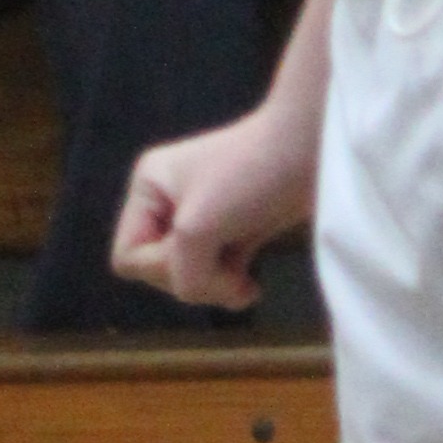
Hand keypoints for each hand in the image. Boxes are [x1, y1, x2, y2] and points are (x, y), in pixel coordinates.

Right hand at [114, 103, 315, 307]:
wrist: (313, 149)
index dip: (159, 267)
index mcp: (149, 189)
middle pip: (159, 270)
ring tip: (244, 282)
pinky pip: (217, 273)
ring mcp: (203, 218)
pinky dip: (231, 285)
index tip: (197, 251)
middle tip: (228, 268)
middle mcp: (169, 203)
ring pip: (190, 275)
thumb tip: (197, 294)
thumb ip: (182, 272)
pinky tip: (251, 287)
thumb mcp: (198, 227)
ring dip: (215, 285)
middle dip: (193, 276)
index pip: (128, 257)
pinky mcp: (236, 230)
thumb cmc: (250, 175)